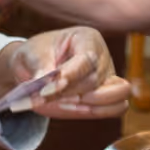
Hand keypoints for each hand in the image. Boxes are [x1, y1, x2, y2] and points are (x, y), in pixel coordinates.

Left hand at [0, 26, 130, 119]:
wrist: (35, 66)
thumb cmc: (35, 55)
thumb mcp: (31, 55)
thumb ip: (40, 68)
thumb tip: (47, 85)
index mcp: (86, 38)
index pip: (87, 58)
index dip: (70, 76)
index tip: (49, 89)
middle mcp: (102, 56)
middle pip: (95, 80)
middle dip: (70, 93)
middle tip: (45, 98)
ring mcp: (109, 76)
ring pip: (113, 95)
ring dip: (88, 104)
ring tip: (63, 104)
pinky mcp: (108, 95)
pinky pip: (118, 107)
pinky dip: (100, 112)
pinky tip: (75, 110)